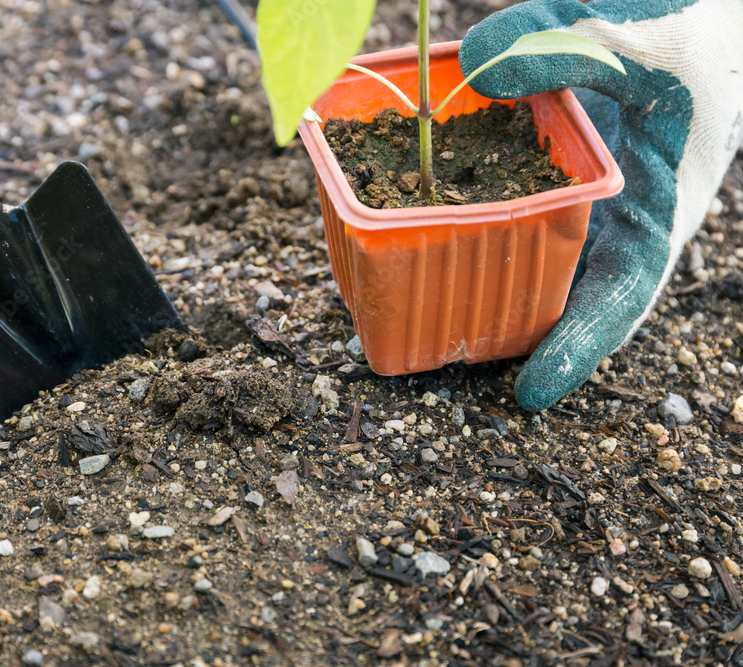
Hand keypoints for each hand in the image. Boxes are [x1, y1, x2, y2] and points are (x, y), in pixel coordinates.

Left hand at [460, 0, 742, 410]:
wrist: (696, 4)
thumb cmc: (692, 21)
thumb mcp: (640, 29)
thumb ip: (565, 43)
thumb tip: (475, 70)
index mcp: (656, 201)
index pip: (620, 294)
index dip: (579, 347)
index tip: (531, 392)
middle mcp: (618, 207)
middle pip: (563, 284)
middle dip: (512, 323)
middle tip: (444, 351)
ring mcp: (585, 186)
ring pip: (531, 242)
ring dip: (480, 266)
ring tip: (414, 289)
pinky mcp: (556, 156)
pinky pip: (510, 190)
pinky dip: (471, 200)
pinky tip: (421, 200)